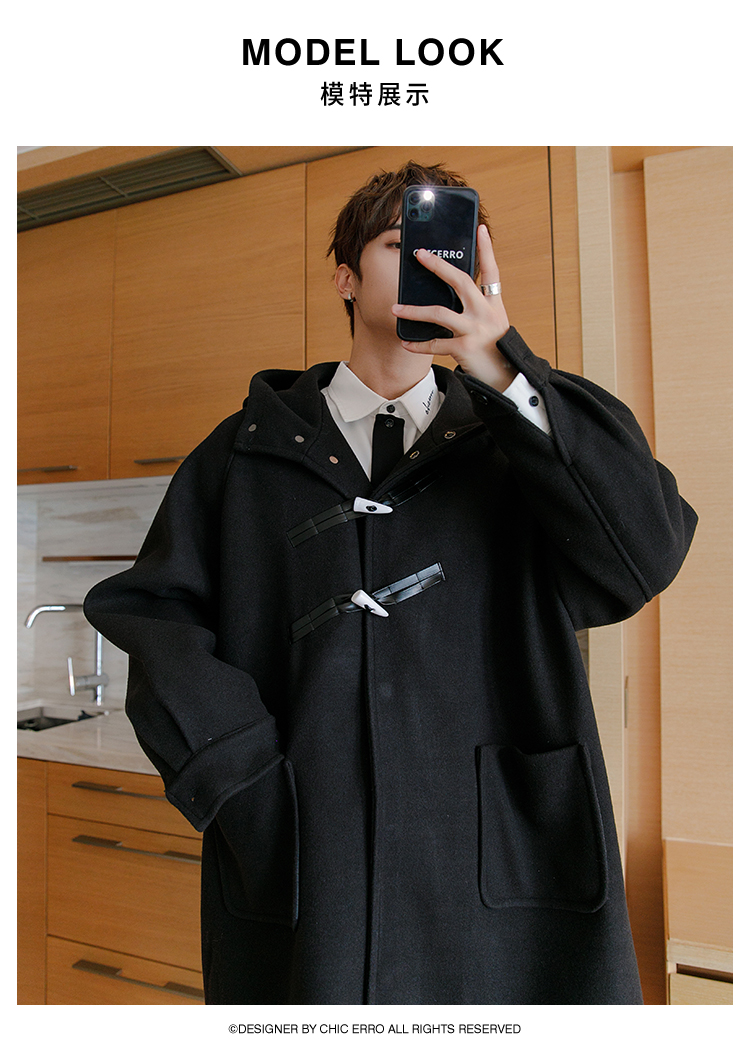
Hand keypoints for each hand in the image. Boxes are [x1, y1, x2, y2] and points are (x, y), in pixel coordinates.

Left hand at [392, 224, 517, 390]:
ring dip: (414, 311)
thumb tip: (448, 293)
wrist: (506, 377)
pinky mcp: (465, 348)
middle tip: (420, 255)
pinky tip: (405, 342)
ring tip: (396, 308)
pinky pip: (435, 344)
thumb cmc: (495, 348)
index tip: (481, 229)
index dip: (487, 249)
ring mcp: (475, 330)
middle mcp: (485, 313)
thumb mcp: (493, 322)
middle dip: (438, 266)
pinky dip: (418, 344)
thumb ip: (476, 306)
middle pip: (460, 282)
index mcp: (493, 304)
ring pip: (439, 314)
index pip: (491, 270)